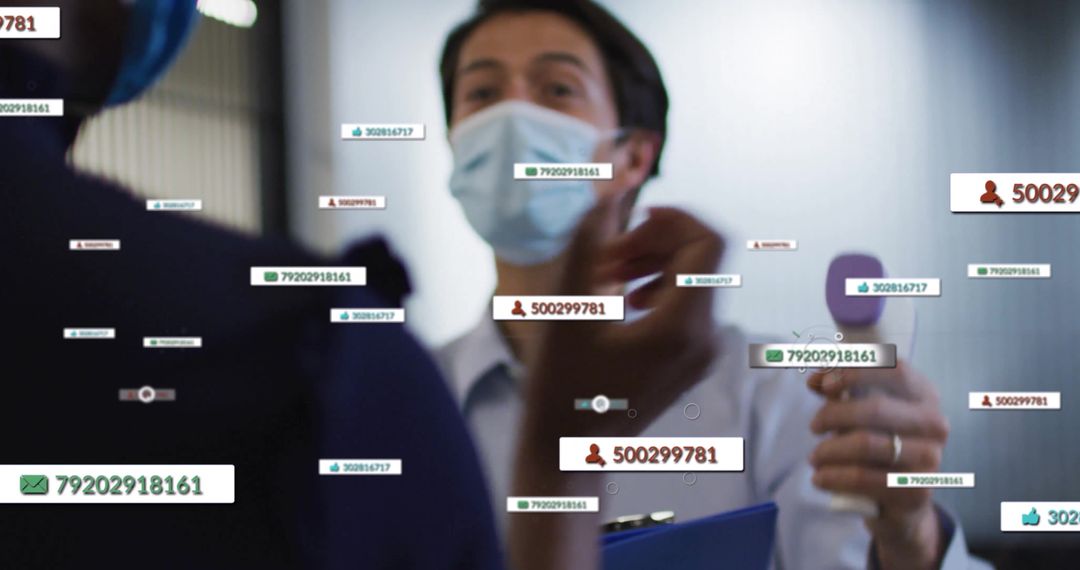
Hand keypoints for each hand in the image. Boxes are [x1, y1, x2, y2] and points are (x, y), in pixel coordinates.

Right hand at [507, 197, 723, 569]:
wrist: (569, 451)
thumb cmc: (560, 386)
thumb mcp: (568, 307)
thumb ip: (588, 242)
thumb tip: (607, 191)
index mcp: (682, 328)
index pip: (707, 242)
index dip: (673, 218)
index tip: (629, 221)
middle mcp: (706, 340)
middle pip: (700, 258)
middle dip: (653, 242)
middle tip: (603, 256)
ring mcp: (703, 353)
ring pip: (694, 279)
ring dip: (653, 262)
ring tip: (605, 276)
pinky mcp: (692, 359)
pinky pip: (688, 304)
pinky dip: (658, 287)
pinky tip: (621, 299)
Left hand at [806, 361, 948, 569]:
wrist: (902, 499)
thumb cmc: (879, 444)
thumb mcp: (861, 412)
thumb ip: (838, 391)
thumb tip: (816, 380)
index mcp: (924, 395)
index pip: (894, 370)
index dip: (855, 372)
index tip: (824, 385)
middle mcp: (934, 424)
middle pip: (875, 408)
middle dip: (834, 415)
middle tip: (814, 426)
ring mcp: (929, 458)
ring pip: (866, 444)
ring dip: (829, 449)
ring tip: (815, 457)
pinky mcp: (916, 491)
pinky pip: (863, 478)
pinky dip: (833, 476)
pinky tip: (819, 478)